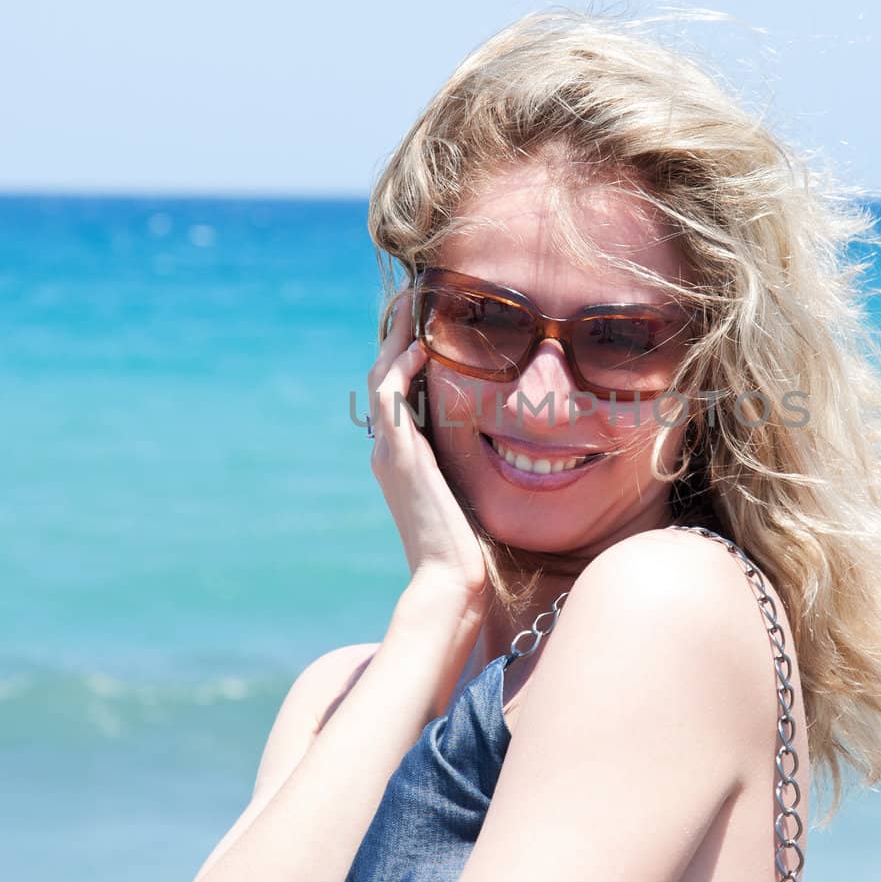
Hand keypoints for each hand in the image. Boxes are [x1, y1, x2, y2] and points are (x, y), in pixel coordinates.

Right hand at [367, 290, 489, 632]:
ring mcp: (390, 453)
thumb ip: (469, 467)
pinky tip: (420, 346)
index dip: (406, 357)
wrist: (451, 580)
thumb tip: (500, 447)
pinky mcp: (399, 456)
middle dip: (395, 338)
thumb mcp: (469, 494)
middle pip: (383, 378)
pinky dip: (401, 368)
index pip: (398, 394)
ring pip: (380, 380)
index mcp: (404, 458)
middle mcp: (389, 451)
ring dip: (394, 341)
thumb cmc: (468, 547)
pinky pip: (391, 398)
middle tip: (410, 302)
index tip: (424, 326)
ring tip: (411, 308)